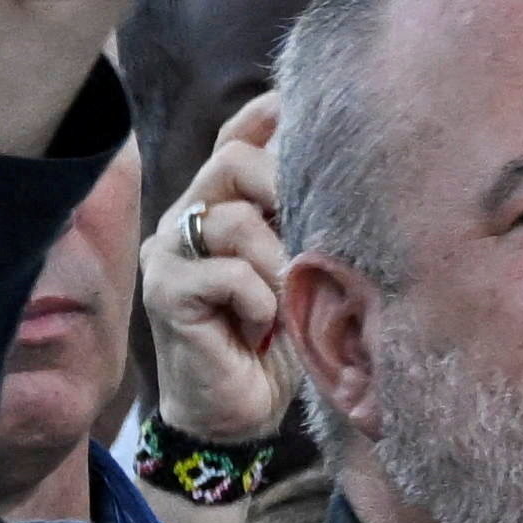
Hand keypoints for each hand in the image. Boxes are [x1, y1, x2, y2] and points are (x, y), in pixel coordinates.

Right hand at [140, 92, 300, 444]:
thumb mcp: (305, 263)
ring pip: (232, 218)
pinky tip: (260, 324)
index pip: (238, 136)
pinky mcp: (165, 292)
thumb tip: (356, 161)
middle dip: (285, 188)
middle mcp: (190, 215)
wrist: (240, 408)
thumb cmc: (282, 333)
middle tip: (312, 234)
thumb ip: (307, 214)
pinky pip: (224, 273)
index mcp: (224, 200)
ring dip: (276, 259)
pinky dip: (256, 297)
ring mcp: (170, 252)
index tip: (307, 113)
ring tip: (285, 296)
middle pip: (233, 160)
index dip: (269, 116)